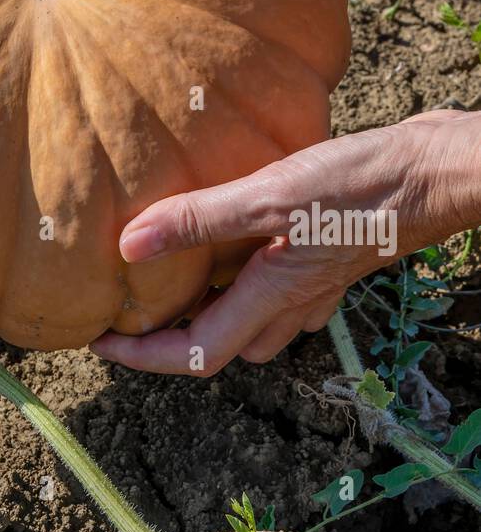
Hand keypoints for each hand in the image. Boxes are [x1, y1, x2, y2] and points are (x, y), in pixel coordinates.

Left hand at [91, 110, 480, 375]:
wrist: (433, 174)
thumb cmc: (360, 188)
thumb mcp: (272, 196)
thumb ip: (201, 219)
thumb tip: (129, 244)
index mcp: (272, 296)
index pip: (194, 353)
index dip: (141, 356)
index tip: (98, 341)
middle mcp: (292, 301)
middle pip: (222, 343)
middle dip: (171, 337)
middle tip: (126, 307)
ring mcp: (314, 282)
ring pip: (251, 317)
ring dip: (208, 306)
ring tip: (167, 272)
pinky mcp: (328, 255)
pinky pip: (276, 285)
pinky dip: (243, 275)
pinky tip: (232, 238)